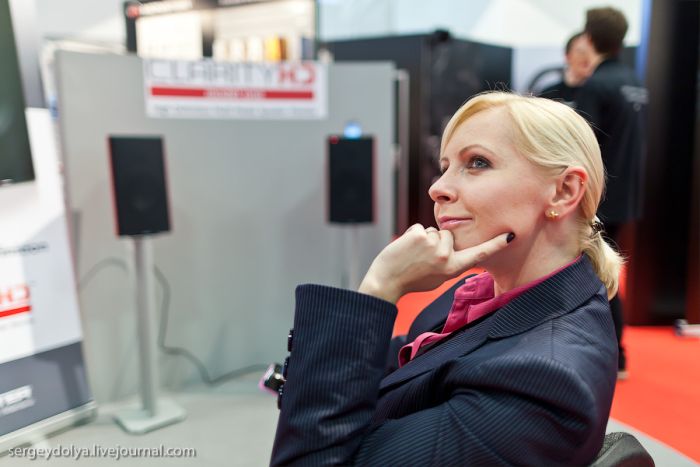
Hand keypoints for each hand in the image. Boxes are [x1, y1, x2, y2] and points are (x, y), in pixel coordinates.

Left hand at [358, 224, 512, 302]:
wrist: (387, 282)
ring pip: (433, 231)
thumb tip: (452, 243)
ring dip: (423, 239)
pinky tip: (405, 249)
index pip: (478, 255)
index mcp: (453, 269)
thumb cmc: (412, 280)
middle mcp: (446, 257)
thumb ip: (450, 261)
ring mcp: (432, 246)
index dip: (495, 245)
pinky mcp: (419, 236)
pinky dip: (411, 235)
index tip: (511, 236)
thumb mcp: (438, 277)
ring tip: (413, 255)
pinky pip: (420, 228)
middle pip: (448, 235)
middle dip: (436, 241)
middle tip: (422, 258)